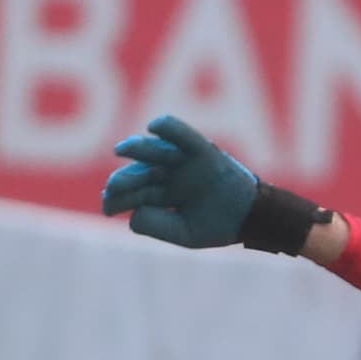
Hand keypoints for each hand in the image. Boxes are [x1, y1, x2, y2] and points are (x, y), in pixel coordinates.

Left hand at [99, 113, 262, 247]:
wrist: (251, 217)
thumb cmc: (218, 225)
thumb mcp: (184, 233)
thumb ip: (157, 225)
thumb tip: (134, 214)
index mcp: (162, 194)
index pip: (133, 192)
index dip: (117, 198)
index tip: (109, 206)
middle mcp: (169, 174)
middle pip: (139, 172)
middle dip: (124, 180)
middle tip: (114, 188)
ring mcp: (184, 161)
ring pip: (155, 152)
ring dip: (138, 148)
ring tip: (121, 149)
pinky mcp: (202, 150)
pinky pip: (183, 134)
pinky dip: (170, 128)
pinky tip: (154, 126)